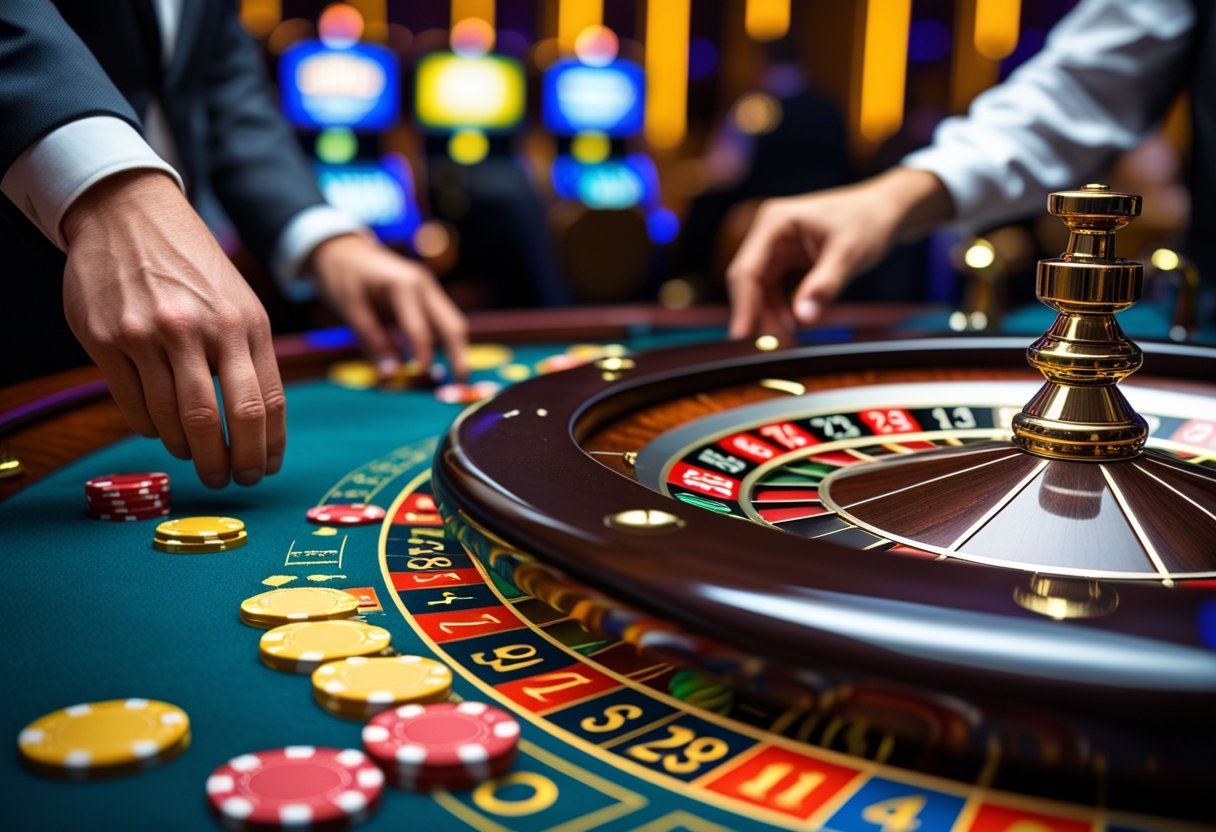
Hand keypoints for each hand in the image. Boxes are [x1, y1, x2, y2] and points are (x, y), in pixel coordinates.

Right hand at [61, 170, 285, 488]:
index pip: (267, 403)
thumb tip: (262, 426)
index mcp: (247, 323)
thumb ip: (251, 355)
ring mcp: (151, 334)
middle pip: (224, 420)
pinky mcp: (107, 338)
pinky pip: (133, 405)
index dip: (269, 447)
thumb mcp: (240, 302)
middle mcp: (202, 329)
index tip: (266, 471)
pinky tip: (159, 430)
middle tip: (229, 482)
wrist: (131, 213)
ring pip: (175, 419)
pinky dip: (150, 428)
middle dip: (230, 463)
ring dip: (189, 449)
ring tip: (195, 457)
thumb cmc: (194, 268)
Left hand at [307, 234, 468, 380]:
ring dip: (457, 350)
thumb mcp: (350, 308)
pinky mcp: (426, 294)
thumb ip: (372, 340)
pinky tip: (444, 361)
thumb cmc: (342, 275)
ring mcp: (428, 288)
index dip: (423, 358)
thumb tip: (392, 373)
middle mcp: (424, 285)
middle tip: (461, 384)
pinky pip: (443, 320)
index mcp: (405, 286)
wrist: (341, 247)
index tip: (420, 378)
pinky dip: (445, 341)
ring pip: (453, 323)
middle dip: (459, 356)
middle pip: (453, 325)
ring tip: (457, 378)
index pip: (421, 330)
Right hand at [725, 167, 952, 337]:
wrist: (884, 211)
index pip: (747, 270)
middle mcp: (768, 234)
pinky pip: (773, 290)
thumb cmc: (868, 222)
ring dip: (770, 316)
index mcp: (774, 223)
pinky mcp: (784, 259)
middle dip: (757, 314)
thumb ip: (825, 285)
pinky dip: (781, 309)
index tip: (742, 335)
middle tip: (772, 346)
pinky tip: (795, 324)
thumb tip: (803, 319)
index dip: (742, 305)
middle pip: (748, 282)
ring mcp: (774, 247)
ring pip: (759, 290)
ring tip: (787, 339)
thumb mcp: (849, 254)